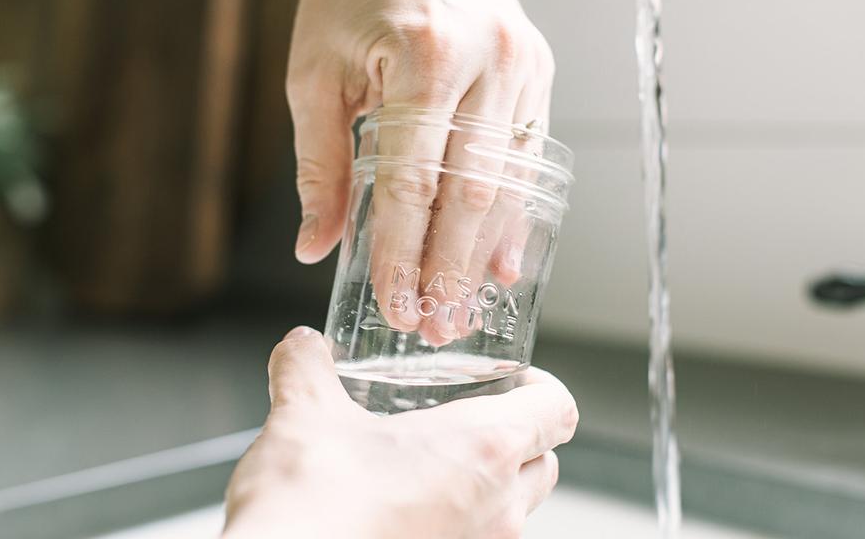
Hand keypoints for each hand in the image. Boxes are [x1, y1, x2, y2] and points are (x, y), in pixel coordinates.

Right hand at [222, 326, 578, 538]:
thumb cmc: (314, 503)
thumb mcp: (304, 413)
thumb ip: (308, 366)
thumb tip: (305, 345)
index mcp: (484, 447)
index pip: (559, 409)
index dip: (542, 386)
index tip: (511, 378)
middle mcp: (498, 503)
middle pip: (547, 461)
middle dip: (521, 435)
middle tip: (471, 416)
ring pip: (517, 507)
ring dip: (491, 481)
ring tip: (435, 463)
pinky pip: (477, 537)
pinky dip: (459, 518)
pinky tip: (407, 506)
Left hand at [286, 0, 554, 341]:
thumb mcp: (314, 77)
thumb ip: (319, 167)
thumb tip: (317, 246)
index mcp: (424, 56)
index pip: (413, 183)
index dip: (404, 254)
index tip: (396, 304)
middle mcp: (487, 59)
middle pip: (472, 193)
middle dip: (451, 270)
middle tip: (437, 325)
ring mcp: (522, 62)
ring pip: (508, 181)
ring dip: (486, 253)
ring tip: (466, 306)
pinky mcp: (538, 67)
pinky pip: (528, 155)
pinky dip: (513, 212)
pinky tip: (502, 259)